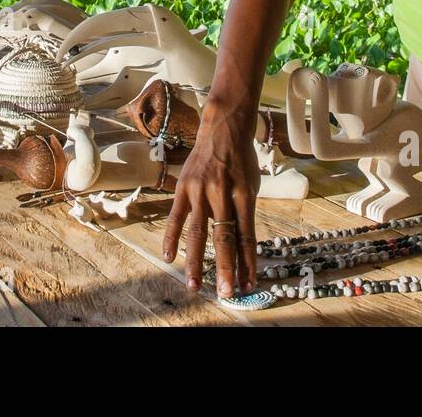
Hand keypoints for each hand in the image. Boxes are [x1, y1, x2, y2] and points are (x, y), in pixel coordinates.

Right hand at [161, 100, 260, 298]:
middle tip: (227, 292)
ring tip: (195, 285)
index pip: (246, 234)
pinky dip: (172, 238)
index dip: (248, 261)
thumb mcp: (251, 186)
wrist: (223, 129)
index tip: (249, 284)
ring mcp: (200, 189)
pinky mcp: (183, 187)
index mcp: (244, 193)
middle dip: (226, 268)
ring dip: (196, 262)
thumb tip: (242, 252)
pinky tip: (169, 257)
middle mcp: (222, 191)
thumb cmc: (241, 161)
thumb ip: (245, 215)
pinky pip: (176, 216)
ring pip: (197, 232)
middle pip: (223, 236)